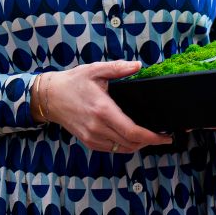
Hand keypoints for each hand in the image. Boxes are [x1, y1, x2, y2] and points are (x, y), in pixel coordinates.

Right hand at [40, 62, 172, 152]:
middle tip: (162, 137)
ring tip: (149, 137)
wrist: (50, 97)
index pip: (133, 131)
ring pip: (122, 149)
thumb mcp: (95, 70)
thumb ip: (118, 68)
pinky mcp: (88, 141)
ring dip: (138, 145)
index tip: (165, 137)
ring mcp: (92, 137)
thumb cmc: (73, 82)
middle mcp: (97, 127)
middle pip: (130, 143)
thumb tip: (138, 66)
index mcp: (102, 110)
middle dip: (150, 142)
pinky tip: (131, 138)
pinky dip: (125, 146)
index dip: (152, 137)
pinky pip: (112, 149)